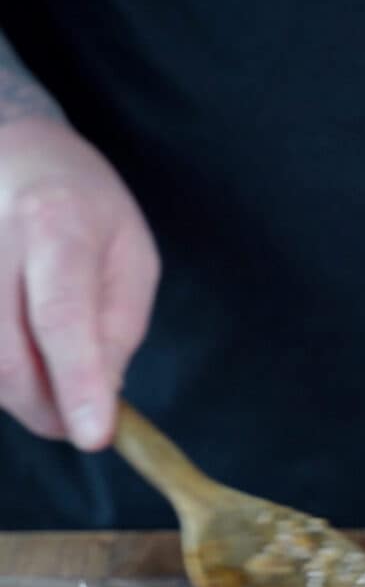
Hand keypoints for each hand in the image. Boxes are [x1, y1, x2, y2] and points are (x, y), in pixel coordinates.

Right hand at [0, 117, 159, 448]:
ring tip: (54, 378)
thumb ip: (118, 327)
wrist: (12, 150)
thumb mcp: (130, 256)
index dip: (77, 381)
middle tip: (76, 423)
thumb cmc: (85, 206)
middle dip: (47, 408)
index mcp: (56, 223)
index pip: (61, 314)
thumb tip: (100, 398)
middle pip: (7, 355)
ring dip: (20, 395)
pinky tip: (22, 355)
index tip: (93, 436)